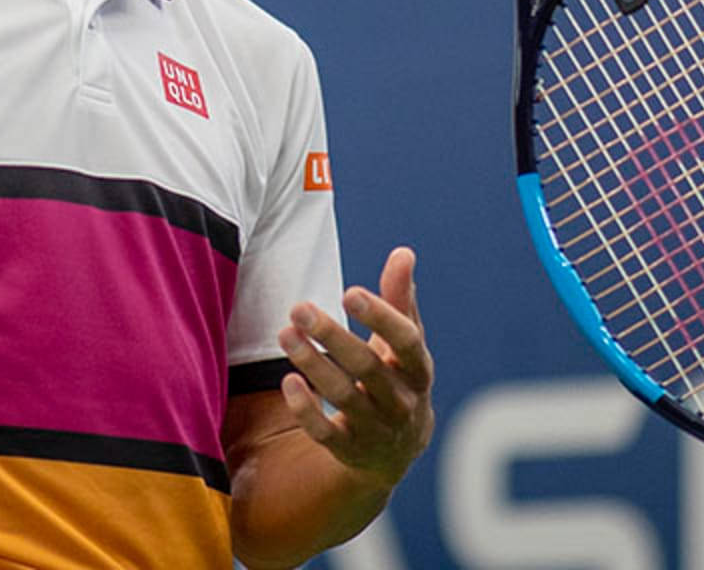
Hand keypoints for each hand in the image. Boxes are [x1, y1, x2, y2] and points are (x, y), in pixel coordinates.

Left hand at [277, 246, 433, 488]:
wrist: (398, 448)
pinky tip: (288, 381)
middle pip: (367, 367)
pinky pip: (325, 434)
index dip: (380, 316)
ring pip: (343, 397)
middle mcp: (402, 401)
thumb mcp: (405, 341)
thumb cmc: (397, 374)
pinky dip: (306, 409)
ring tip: (285, 333)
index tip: (349, 292)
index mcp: (419, 369)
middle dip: (332, 336)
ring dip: (312, 364)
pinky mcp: (350, 450)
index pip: (405, 341)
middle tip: (299, 307)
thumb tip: (403, 252)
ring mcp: (376, 429)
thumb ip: (400, 298)